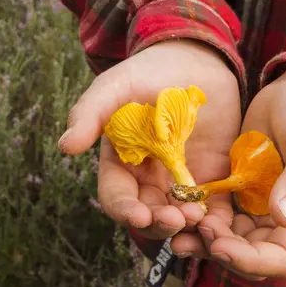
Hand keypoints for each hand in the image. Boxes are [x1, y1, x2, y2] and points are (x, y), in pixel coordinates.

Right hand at [58, 40, 241, 244]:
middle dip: (159, 223)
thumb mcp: (117, 86)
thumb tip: (65, 146)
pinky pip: (213, 209)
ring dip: (186, 225)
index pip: (117, 196)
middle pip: (148, 215)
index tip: (139, 215)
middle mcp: (149, 179)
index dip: (125, 210)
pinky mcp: (213, 179)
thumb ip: (91, 113)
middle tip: (176, 219)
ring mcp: (182, 181)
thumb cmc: (150, 72)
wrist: (197, 61)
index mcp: (121, 163)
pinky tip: (219, 222)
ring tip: (198, 217)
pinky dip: (216, 223)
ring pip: (179, 217)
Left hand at [193, 66, 285, 277]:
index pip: (284, 258)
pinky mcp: (242, 193)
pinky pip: (220, 217)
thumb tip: (283, 218)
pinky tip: (177, 209)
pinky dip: (200, 217)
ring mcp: (262, 209)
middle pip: (252, 257)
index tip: (218, 244)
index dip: (251, 260)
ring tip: (174, 228)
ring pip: (231, 241)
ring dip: (204, 240)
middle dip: (220, 251)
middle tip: (190, 231)